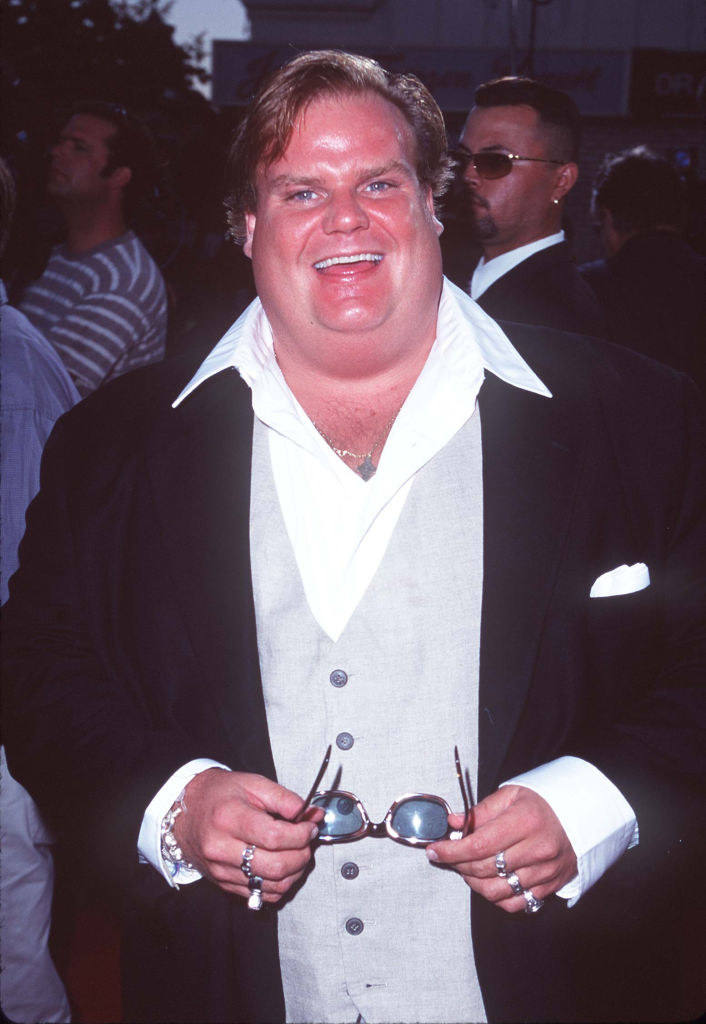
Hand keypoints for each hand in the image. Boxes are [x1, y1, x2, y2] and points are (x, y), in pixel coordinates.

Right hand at [174, 768, 322, 903]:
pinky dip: (280, 884)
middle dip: (301, 855)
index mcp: (228, 818)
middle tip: (307, 841)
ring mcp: (221, 870)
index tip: (310, 826)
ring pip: (271, 886)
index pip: (274, 837)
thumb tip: (311, 815)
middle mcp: (222, 848)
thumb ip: (285, 798)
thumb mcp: (252, 784)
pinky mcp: (223, 884)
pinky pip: (260, 894)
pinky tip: (283, 867)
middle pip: (275, 866)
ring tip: (297, 853)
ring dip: (295, 872)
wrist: (185, 812)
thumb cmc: (218, 795)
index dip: (301, 834)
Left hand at [427, 784, 576, 911]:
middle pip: (485, 869)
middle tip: (448, 856)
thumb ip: (480, 811)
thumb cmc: (543, 802)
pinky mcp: (550, 886)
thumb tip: (452, 823)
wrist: (583, 815)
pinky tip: (489, 881)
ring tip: (467, 868)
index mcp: (525, 822)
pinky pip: (516, 903)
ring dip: (473, 882)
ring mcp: (545, 872)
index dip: (451, 851)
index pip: (479, 845)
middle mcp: (537, 850)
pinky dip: (496, 897)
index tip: (435, 850)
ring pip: (497, 891)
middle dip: (458, 865)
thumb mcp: (511, 795)